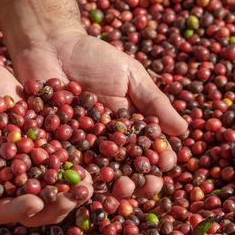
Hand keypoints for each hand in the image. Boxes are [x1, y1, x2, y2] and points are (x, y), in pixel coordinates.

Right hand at [0, 58, 91, 226]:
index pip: (2, 209)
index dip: (20, 210)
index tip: (35, 203)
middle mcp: (10, 182)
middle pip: (35, 203)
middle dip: (56, 204)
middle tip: (75, 197)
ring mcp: (29, 165)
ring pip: (53, 185)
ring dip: (71, 189)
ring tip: (88, 185)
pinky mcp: (44, 146)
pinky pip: (61, 159)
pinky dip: (76, 162)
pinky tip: (92, 160)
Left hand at [12, 31, 187, 198]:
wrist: (50, 46)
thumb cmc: (93, 57)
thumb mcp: (129, 75)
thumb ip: (153, 101)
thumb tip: (184, 130)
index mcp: (129, 129)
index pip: (149, 151)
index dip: (159, 161)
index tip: (164, 164)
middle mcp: (107, 144)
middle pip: (126, 171)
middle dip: (137, 182)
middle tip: (140, 184)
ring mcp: (81, 149)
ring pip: (99, 176)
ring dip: (110, 186)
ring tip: (117, 187)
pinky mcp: (55, 149)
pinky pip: (67, 167)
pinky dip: (76, 177)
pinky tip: (85, 181)